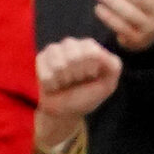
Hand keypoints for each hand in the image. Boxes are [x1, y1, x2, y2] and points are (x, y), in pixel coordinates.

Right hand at [36, 35, 123, 149]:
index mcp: (90, 46)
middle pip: (74, 58)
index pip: (91, 51)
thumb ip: (113, 66)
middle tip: (77, 80)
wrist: (66, 110)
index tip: (91, 76)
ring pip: (59, 66)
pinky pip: (46, 75)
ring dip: (65, 81)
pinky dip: (53, 86)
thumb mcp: (108, 83)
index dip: (90, 69)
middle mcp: (72, 44)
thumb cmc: (88, 95)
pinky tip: (55, 85)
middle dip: (77, 76)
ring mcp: (54, 50)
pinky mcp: (40, 59)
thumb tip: (98, 53)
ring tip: (66, 82)